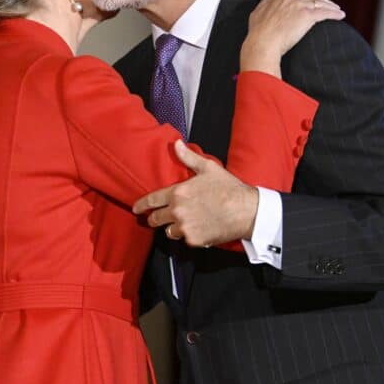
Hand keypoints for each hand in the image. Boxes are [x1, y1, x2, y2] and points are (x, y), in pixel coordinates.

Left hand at [132, 140, 258, 246]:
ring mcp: (185, 227)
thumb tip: (176, 144)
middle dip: (154, 218)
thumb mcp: (208, 168)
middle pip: (155, 219)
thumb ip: (188, 157)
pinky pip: (184, 239)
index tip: (136, 208)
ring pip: (168, 231)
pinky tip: (198, 228)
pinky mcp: (194, 240)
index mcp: (178, 193)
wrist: (247, 211)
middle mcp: (178, 211)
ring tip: (183, 222)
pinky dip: (188, 235)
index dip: (141, 205)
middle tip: (158, 218)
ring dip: (172, 227)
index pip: (151, 201)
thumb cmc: (229, 189)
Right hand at [240, 0, 344, 75]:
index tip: (313, 1)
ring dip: (331, 6)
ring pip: (320, 3)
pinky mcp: (307, 15)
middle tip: (329, 5)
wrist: (262, 43)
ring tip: (337, 10)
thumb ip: (266, 5)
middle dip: (322, 0)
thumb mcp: (258, 13)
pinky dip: (334, 14)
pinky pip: (325, 13)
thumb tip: (269, 4)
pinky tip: (340, 16)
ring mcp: (299, 5)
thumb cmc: (258, 34)